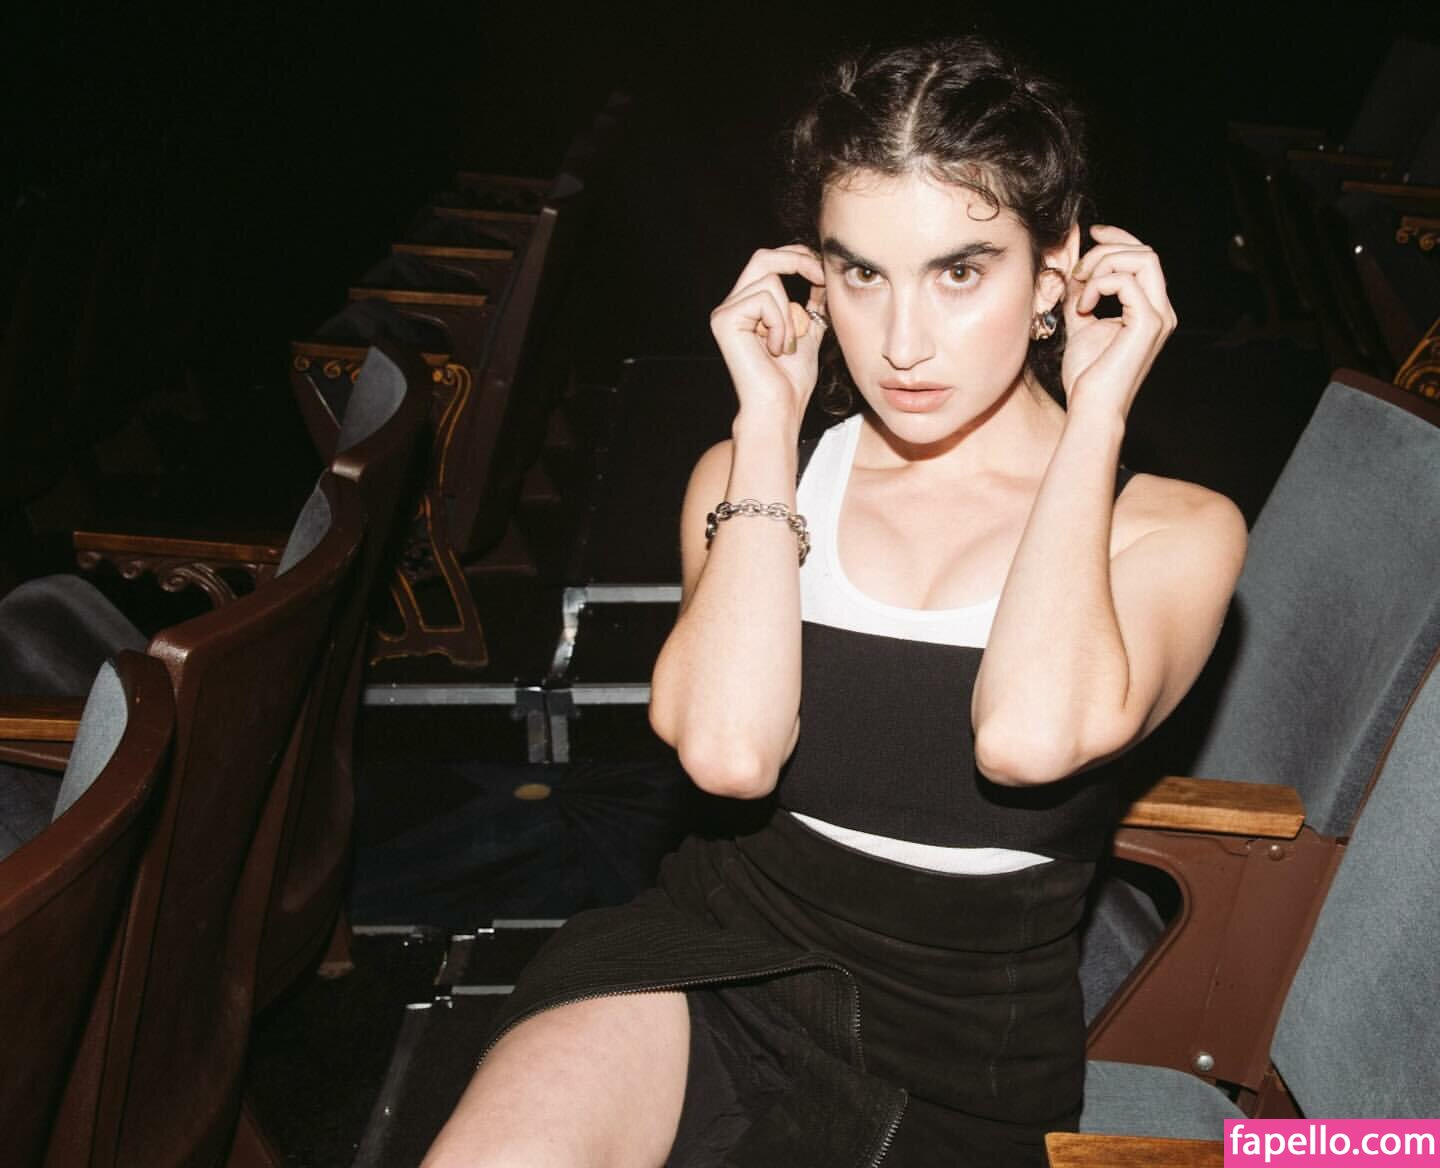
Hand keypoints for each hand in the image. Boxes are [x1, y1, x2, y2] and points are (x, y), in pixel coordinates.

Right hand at [710, 245, 826, 423]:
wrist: (780, 408)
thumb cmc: (791, 381)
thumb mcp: (807, 332)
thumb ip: (810, 304)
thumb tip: (821, 274)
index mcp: (748, 308)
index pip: (768, 263)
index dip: (797, 258)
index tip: (822, 272)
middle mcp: (731, 306)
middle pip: (762, 257)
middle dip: (797, 260)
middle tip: (820, 277)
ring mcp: (725, 313)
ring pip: (769, 280)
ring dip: (790, 313)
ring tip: (786, 344)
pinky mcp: (725, 320)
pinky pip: (765, 299)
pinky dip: (780, 324)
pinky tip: (776, 349)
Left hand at [1059, 225, 1176, 420]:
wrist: (1091, 409)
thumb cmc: (1087, 375)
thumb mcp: (1079, 322)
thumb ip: (1079, 292)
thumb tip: (1071, 260)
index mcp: (1150, 308)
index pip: (1143, 256)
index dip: (1118, 237)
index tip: (1090, 233)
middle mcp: (1161, 310)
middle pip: (1145, 251)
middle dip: (1105, 251)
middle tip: (1077, 273)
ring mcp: (1159, 317)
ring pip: (1142, 259)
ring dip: (1102, 265)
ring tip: (1079, 291)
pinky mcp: (1148, 325)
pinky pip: (1126, 282)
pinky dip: (1099, 286)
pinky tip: (1083, 308)